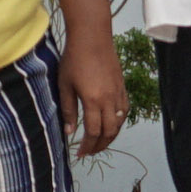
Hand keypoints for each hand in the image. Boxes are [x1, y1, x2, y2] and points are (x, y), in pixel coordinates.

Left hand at [57, 34, 125, 155]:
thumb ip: (68, 110)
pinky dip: (119, 122)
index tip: (80, 154)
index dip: (87, 146)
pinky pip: (125, 110)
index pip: (93, 132)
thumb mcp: (65, 85)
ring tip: (100, 142)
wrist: (92, 37)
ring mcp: (118, 93)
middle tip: (89, 152)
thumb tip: (69, 132)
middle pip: (109, 132)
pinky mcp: (122, 87)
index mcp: (93, 101)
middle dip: (99, 146)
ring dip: (110, 136)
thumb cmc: (74, 59)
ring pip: (119, 123)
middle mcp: (109, 100)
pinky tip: (112, 124)